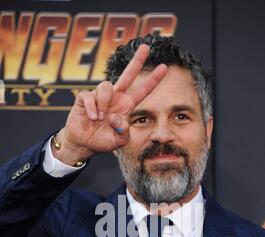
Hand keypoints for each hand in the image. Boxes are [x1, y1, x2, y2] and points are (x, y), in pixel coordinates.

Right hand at [54, 44, 167, 165]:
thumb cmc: (102, 141)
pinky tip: (92, 118)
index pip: (142, 91)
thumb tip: (119, 118)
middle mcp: (115, 98)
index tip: (164, 67)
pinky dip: (92, 109)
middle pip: (128, 75)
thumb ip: (124, 133)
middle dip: (137, 61)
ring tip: (100, 119)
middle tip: (147, 47)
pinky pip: (90, 96)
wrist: (83, 144)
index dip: (153, 80)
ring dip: (103, 104)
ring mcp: (100, 96)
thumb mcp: (119, 141)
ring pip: (106, 86)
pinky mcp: (85, 98)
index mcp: (126, 106)